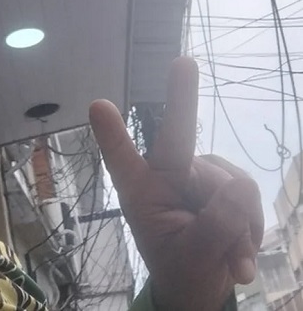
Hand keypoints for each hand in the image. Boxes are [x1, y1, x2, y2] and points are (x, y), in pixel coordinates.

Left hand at [89, 57, 262, 310]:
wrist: (201, 285)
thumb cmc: (182, 269)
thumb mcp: (196, 257)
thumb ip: (217, 226)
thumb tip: (241, 184)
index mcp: (141, 193)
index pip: (123, 161)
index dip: (112, 135)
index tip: (98, 105)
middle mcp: (165, 175)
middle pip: (180, 142)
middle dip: (182, 99)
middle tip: (184, 62)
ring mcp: (195, 175)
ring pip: (228, 181)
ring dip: (238, 224)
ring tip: (229, 255)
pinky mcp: (222, 181)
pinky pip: (246, 193)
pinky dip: (250, 225)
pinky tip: (239, 250)